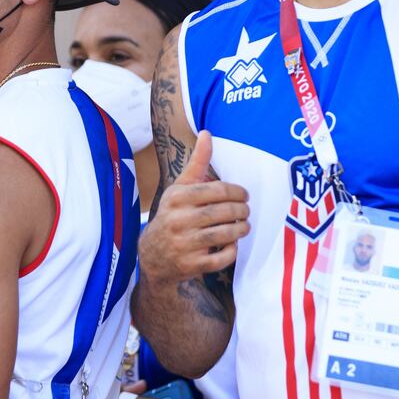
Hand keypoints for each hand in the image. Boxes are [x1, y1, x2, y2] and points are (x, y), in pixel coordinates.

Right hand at [139, 131, 249, 285]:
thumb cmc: (172, 215)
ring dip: (241, 229)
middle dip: (241, 211)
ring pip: (225, 234)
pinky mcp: (190, 264)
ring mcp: (183, 244)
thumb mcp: (180, 189)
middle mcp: (177, 220)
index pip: (217, 191)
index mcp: (176, 198)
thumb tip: (207, 133)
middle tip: (246, 211)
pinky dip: (231, 251)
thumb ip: (197, 163)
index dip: (237, 192)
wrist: (152, 255)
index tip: (243, 195)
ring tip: (244, 226)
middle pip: (223, 212)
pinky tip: (231, 244)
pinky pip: (221, 258)